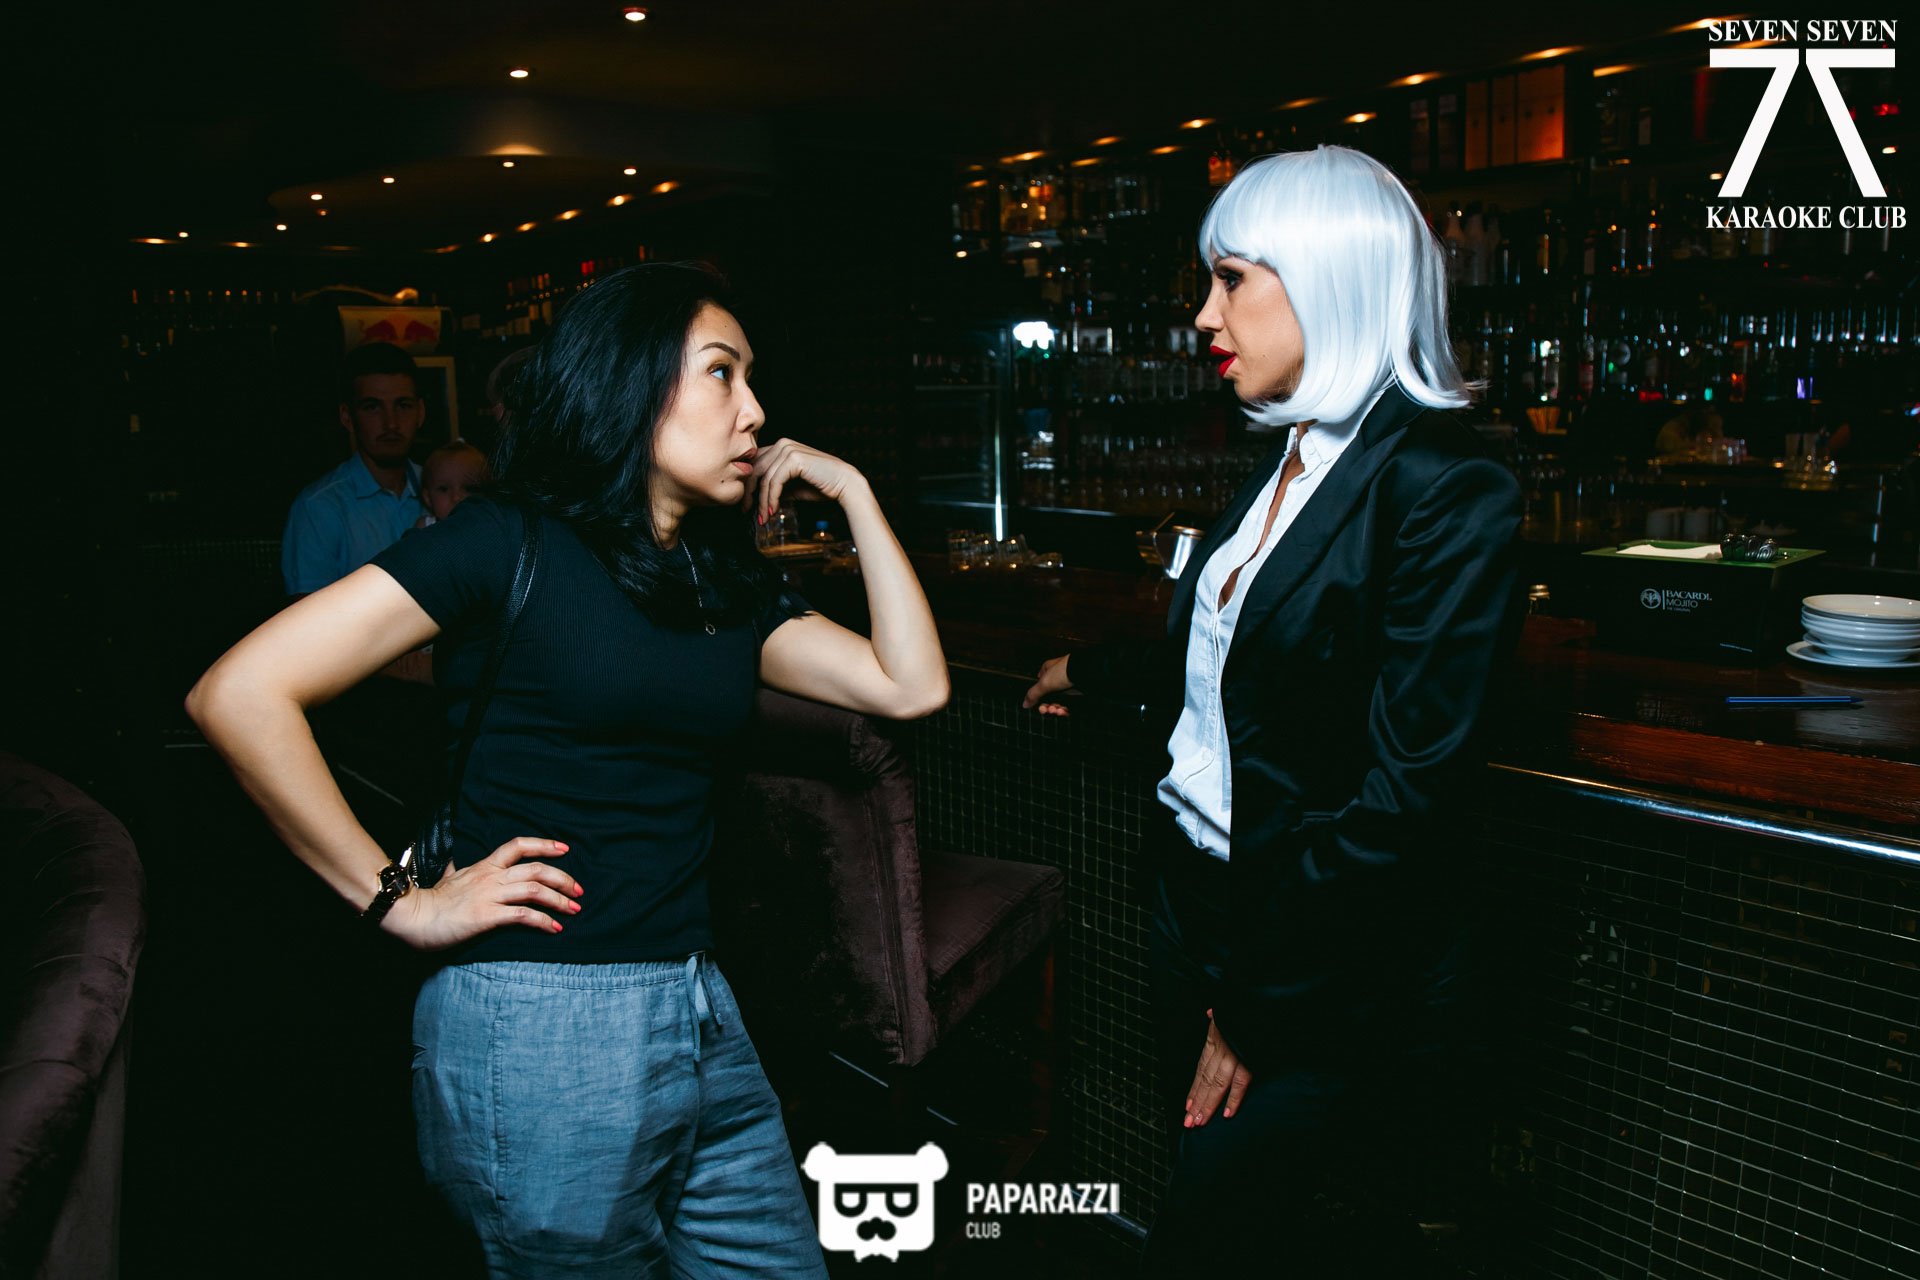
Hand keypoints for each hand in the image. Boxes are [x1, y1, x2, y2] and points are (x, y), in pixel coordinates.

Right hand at [380, 837, 581, 950]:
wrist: (412, 917)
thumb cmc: (429, 901)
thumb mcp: (446, 878)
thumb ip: (455, 870)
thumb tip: (452, 863)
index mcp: (484, 866)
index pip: (518, 846)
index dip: (544, 844)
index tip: (565, 848)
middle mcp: (491, 877)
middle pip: (536, 869)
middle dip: (563, 878)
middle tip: (579, 890)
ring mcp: (489, 895)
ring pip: (535, 890)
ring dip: (560, 900)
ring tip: (574, 910)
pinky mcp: (486, 916)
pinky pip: (523, 915)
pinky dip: (543, 921)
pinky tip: (554, 928)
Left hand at [742, 439, 865, 521]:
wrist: (845, 485)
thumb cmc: (822, 486)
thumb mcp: (793, 486)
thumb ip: (776, 487)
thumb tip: (758, 499)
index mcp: (781, 447)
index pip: (755, 464)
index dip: (748, 484)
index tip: (746, 504)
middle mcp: (783, 444)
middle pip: (755, 469)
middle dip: (749, 493)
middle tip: (746, 511)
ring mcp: (788, 449)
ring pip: (764, 478)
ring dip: (761, 501)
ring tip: (762, 517)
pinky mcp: (794, 459)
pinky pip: (774, 482)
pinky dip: (771, 499)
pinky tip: (772, 511)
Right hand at [1021, 654, 1072, 715]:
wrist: (1085, 673)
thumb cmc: (1065, 671)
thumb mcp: (1043, 683)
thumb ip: (1033, 694)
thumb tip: (1024, 703)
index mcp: (1048, 671)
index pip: (1039, 686)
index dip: (1037, 697)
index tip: (1036, 704)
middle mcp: (1057, 678)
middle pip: (1048, 697)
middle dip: (1046, 705)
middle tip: (1045, 710)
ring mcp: (1067, 686)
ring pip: (1058, 702)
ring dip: (1055, 709)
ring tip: (1056, 711)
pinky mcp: (1076, 694)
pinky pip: (1067, 705)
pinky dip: (1064, 710)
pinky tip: (1062, 711)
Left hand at [1184, 1009, 1250, 1127]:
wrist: (1263, 996)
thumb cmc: (1247, 1003)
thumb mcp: (1228, 1007)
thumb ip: (1219, 1016)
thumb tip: (1209, 1013)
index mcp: (1216, 1037)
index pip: (1201, 1068)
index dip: (1194, 1088)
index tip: (1187, 1105)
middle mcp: (1221, 1047)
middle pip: (1206, 1080)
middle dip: (1197, 1102)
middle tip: (1188, 1122)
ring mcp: (1233, 1053)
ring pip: (1217, 1084)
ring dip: (1208, 1105)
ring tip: (1199, 1122)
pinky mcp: (1249, 1057)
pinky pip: (1240, 1082)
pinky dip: (1233, 1099)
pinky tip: (1226, 1114)